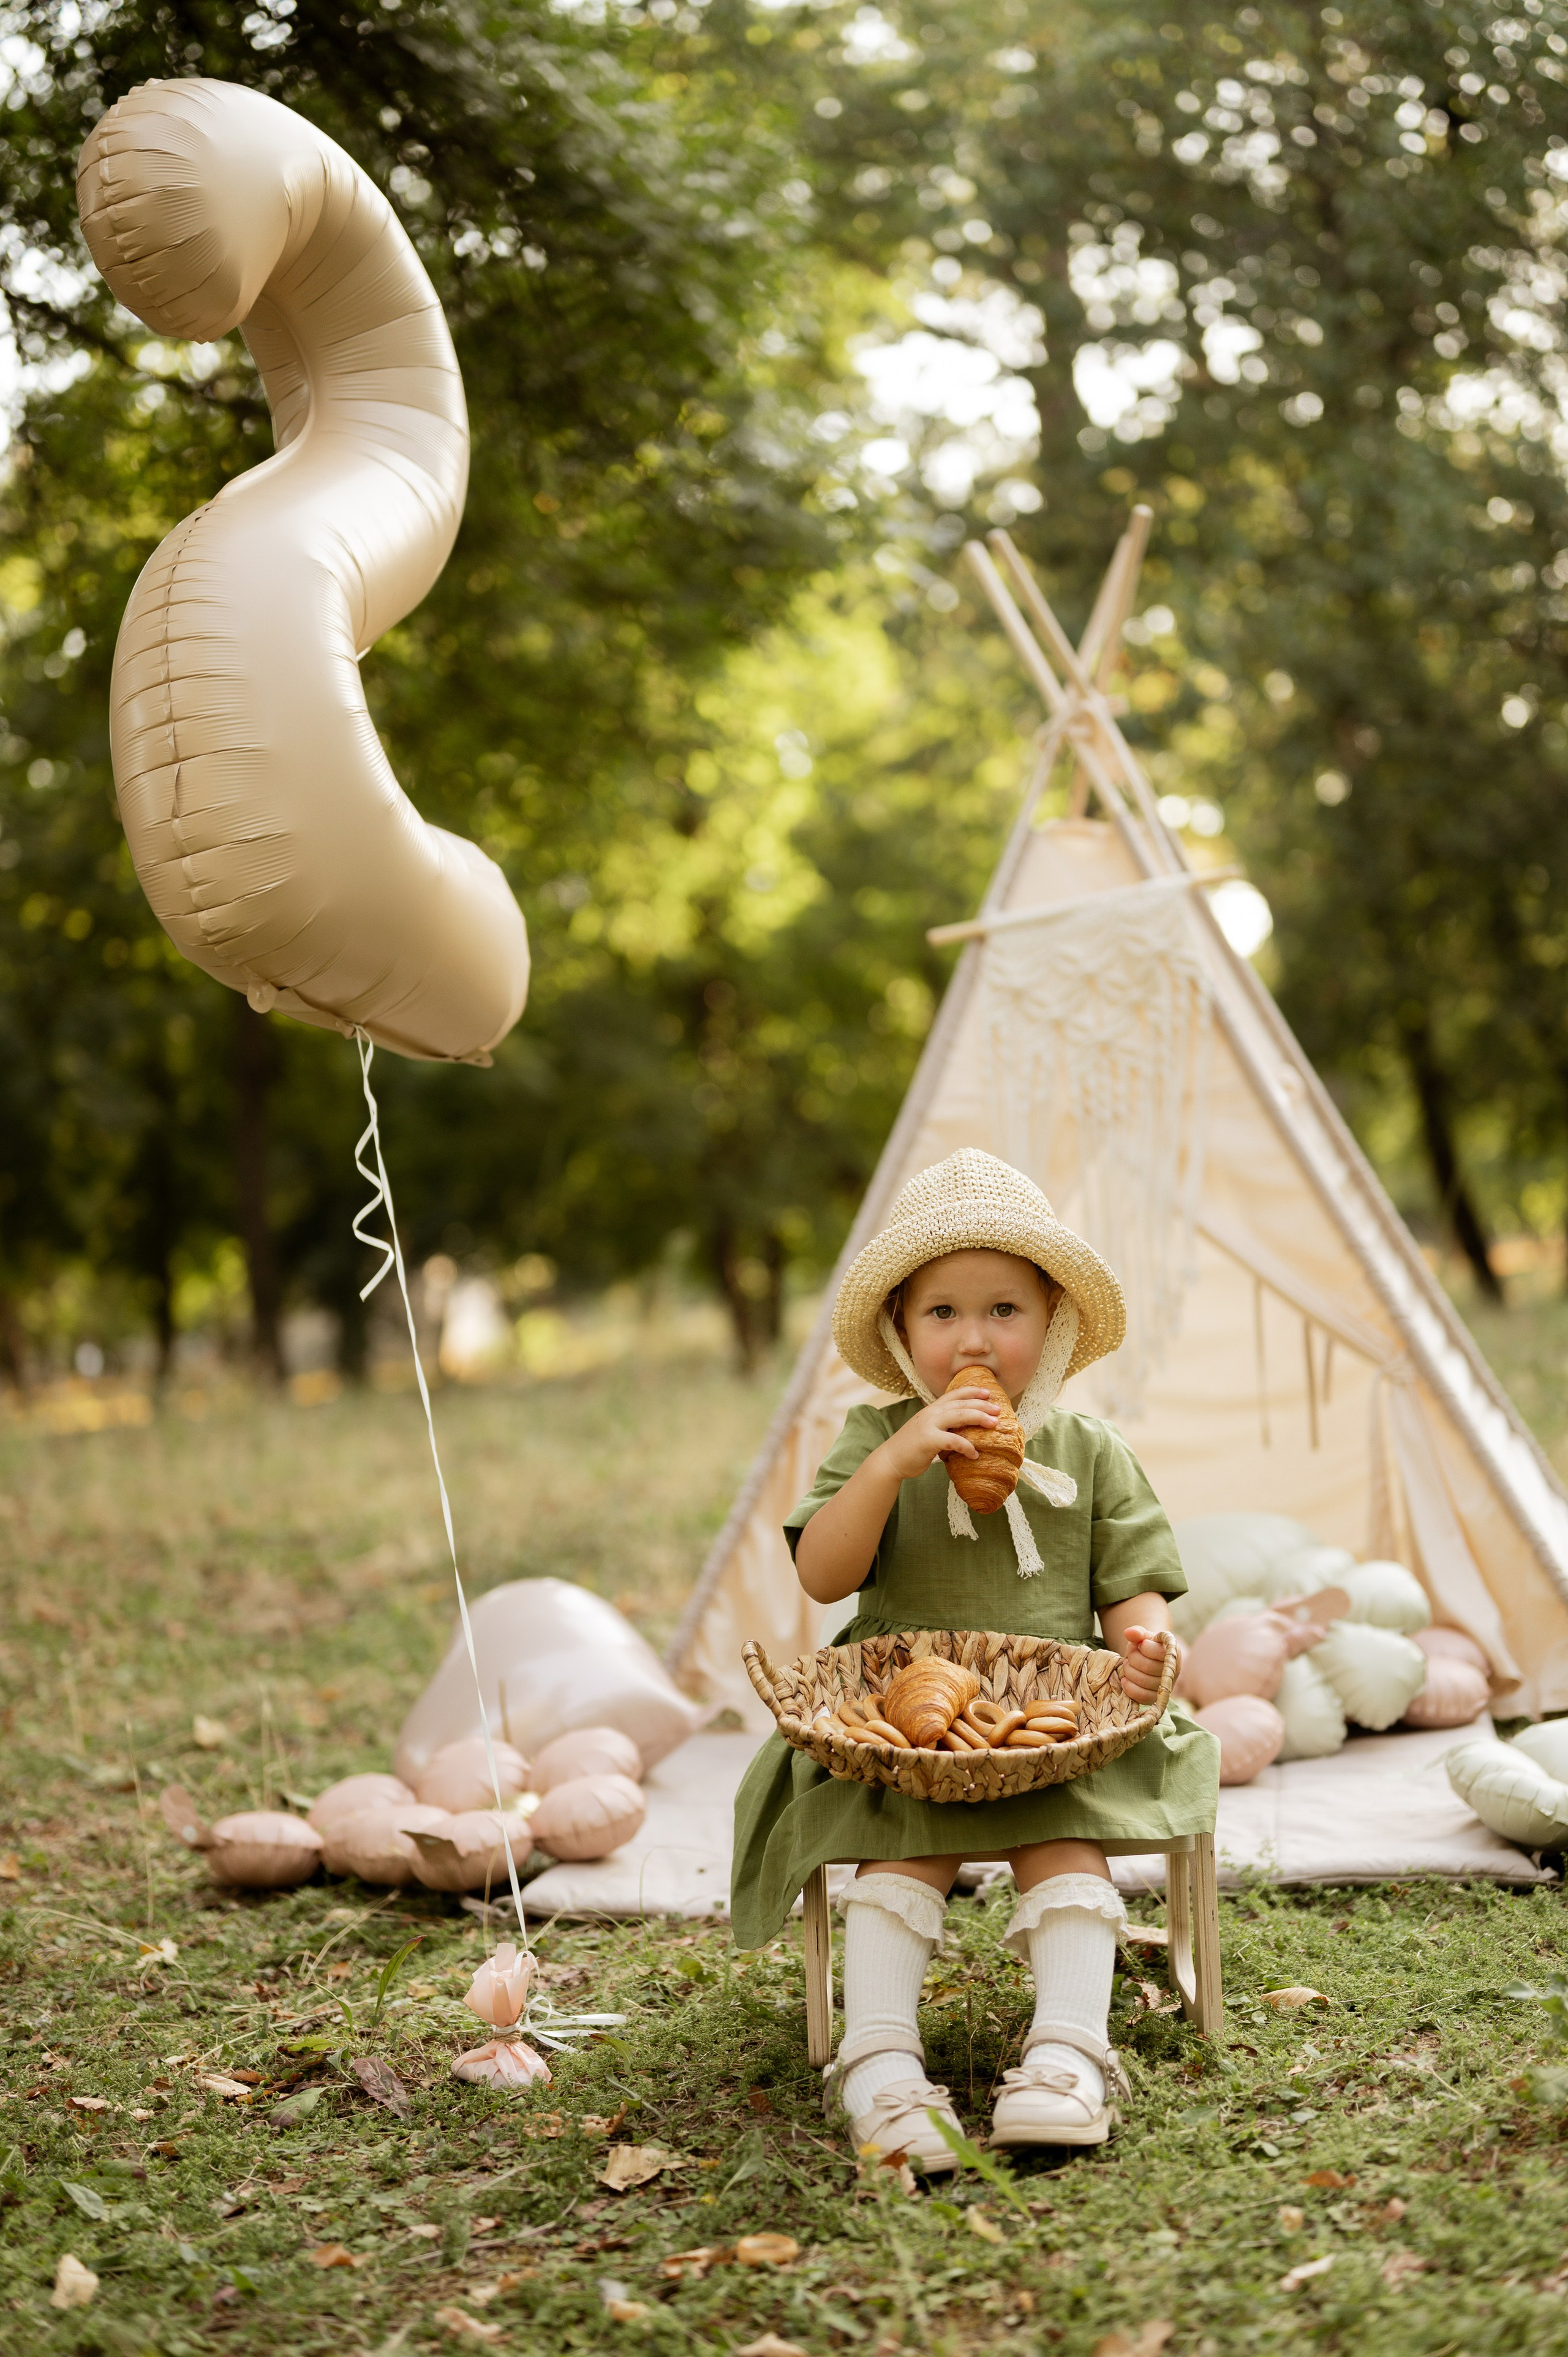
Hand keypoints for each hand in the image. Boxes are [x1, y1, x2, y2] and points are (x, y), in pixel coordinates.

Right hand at [877, 1390, 1001, 1483]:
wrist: (890, 1459)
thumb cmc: (911, 1447)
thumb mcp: (928, 1430)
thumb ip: (942, 1426)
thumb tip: (964, 1429)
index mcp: (931, 1409)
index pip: (954, 1394)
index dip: (972, 1391)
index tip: (988, 1392)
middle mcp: (931, 1413)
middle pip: (961, 1403)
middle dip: (982, 1405)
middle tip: (998, 1410)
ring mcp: (928, 1425)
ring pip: (959, 1415)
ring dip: (979, 1418)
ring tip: (994, 1424)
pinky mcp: (928, 1440)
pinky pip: (953, 1440)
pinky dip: (967, 1446)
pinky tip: (975, 1454)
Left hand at [1117, 1625, 1176, 1704]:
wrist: (1146, 1660)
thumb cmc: (1145, 1646)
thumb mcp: (1142, 1636)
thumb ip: (1137, 1632)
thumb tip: (1128, 1632)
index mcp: (1173, 1651)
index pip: (1158, 1651)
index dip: (1144, 1647)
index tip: (1140, 1644)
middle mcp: (1173, 1669)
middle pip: (1148, 1667)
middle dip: (1133, 1659)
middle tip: (1130, 1656)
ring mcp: (1166, 1685)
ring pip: (1144, 1682)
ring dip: (1129, 1672)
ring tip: (1128, 1666)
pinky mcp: (1156, 1697)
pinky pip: (1142, 1696)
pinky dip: (1129, 1688)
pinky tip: (1125, 1679)